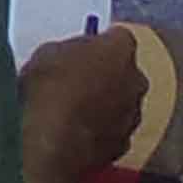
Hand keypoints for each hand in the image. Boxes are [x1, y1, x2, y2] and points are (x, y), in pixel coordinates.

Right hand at [17, 26, 150, 182]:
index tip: (83, 50)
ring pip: (123, 104)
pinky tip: (77, 134)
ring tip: (75, 112)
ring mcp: (133, 115)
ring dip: (106, 105)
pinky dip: (101, 131)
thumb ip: (69, 53)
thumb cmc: (46, 88)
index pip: (118, 37)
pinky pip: (113, 131)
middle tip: (78, 80)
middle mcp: (136, 80)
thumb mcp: (47, 54)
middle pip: (126, 72)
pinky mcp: (123, 145)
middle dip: (107, 75)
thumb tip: (71, 60)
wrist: (49, 143)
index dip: (99, 44)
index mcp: (120, 49)